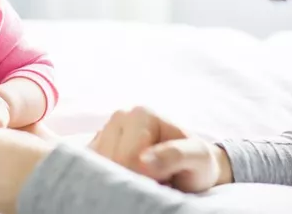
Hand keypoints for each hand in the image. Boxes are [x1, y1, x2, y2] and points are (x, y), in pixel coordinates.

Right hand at [90, 106, 231, 191]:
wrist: (191, 167)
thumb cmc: (196, 162)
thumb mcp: (198, 158)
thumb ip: (175, 156)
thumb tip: (143, 161)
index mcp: (142, 113)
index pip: (128, 157)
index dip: (145, 176)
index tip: (165, 177)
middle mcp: (120, 116)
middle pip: (110, 160)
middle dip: (131, 176)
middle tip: (156, 178)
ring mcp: (106, 130)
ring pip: (99, 165)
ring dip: (120, 177)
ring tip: (144, 176)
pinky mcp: (98, 145)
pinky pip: (93, 167)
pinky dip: (109, 177)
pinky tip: (128, 175)